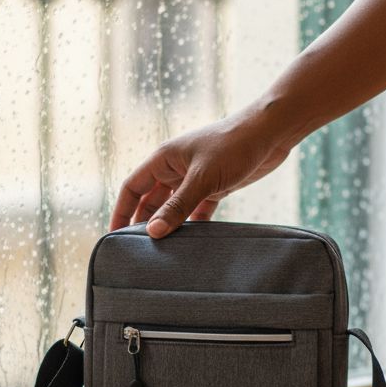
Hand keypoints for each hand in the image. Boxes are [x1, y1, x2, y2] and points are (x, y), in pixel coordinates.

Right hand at [109, 105, 295, 235]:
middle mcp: (175, 168)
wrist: (271, 133)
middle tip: (140, 252)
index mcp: (163, 159)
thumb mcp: (202, 179)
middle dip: (144, 223)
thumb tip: (152, 232)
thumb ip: (177, 207)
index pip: (132, 188)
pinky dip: (194, 225)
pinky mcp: (215, 186)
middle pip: (151, 201)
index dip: (121, 211)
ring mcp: (195, 178)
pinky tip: (193, 244)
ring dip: (170, 226)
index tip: (114, 236)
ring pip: (174, 207)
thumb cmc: (234, 146)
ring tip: (164, 253)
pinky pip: (197, 210)